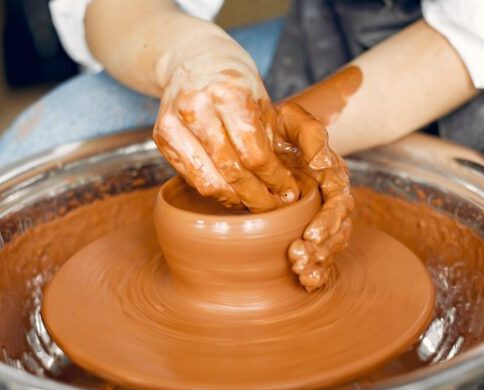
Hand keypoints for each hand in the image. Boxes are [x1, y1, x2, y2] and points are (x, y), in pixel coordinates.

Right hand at [153, 42, 299, 212]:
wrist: (194, 60)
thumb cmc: (237, 85)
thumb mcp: (267, 102)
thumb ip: (285, 139)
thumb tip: (294, 184)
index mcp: (229, 94)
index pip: (255, 155)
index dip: (275, 180)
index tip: (289, 193)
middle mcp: (197, 107)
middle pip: (232, 172)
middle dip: (258, 197)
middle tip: (274, 207)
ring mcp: (174, 123)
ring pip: (209, 183)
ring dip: (236, 200)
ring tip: (255, 203)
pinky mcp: (161, 137)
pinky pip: (193, 180)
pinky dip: (216, 192)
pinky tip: (232, 193)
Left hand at [274, 103, 353, 291]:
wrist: (267, 138)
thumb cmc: (279, 128)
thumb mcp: (294, 120)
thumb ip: (312, 134)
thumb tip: (322, 162)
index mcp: (332, 176)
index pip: (338, 203)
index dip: (327, 222)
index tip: (310, 236)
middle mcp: (330, 200)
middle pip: (337, 231)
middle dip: (321, 248)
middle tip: (298, 259)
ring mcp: (320, 217)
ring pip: (329, 246)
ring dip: (318, 262)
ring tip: (300, 272)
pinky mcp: (308, 229)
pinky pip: (318, 253)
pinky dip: (316, 269)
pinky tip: (306, 282)